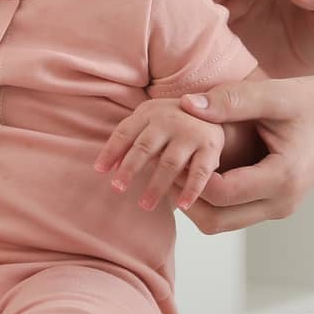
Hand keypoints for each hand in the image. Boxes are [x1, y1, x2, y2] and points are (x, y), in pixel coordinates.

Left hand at [93, 97, 228, 212]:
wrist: (214, 107)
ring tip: (144, 205)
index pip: (125, 132)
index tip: (99, 170)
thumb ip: (130, 140)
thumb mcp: (150, 121)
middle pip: (145, 146)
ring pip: (170, 163)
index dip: (111, 151)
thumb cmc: (172, 121)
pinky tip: (182, 205)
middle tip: (117, 189)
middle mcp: (169, 120)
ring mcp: (190, 133)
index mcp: (149, 113)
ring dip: (156, 186)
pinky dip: (191, 189)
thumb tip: (109, 167)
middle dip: (130, 168)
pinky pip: (200, 172)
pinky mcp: (210, 146)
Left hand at [176, 74, 313, 234]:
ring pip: (220, 223)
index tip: (171, 149)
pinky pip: (232, 213)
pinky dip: (209, 199)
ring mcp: (278, 208)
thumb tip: (186, 105)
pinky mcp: (273, 204)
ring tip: (177, 166)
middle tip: (165, 164)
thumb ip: (232, 100)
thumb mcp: (275, 94)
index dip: (188, 176)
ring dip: (195, 201)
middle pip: (215, 220)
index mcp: (283, 178)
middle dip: (185, 197)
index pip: (220, 193)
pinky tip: (197, 168)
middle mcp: (281, 203)